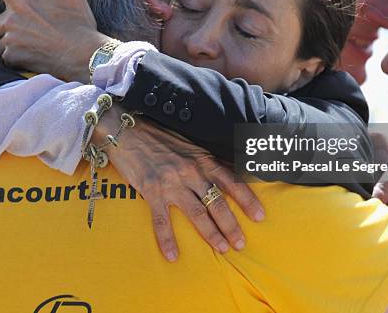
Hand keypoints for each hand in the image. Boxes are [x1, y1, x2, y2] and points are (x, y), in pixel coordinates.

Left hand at [0, 0, 107, 80]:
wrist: (82, 53)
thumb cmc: (77, 21)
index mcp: (21, 1)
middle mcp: (11, 21)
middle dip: (3, 20)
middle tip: (18, 21)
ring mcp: (12, 41)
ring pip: (0, 39)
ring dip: (8, 38)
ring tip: (23, 39)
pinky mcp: (15, 58)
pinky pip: (6, 56)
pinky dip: (14, 54)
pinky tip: (27, 53)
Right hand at [94, 106, 264, 261]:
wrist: (127, 131)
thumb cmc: (158, 138)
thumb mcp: (189, 145)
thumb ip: (206, 161)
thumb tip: (227, 172)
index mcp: (202, 159)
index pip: (231, 181)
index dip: (248, 200)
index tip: (260, 216)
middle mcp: (190, 171)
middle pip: (217, 202)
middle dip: (231, 225)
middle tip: (241, 243)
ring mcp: (171, 182)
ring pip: (197, 213)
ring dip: (211, 233)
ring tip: (222, 248)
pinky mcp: (152, 191)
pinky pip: (162, 220)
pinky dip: (167, 239)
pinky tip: (172, 255)